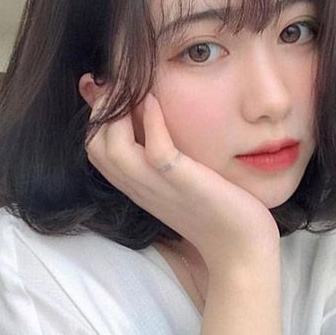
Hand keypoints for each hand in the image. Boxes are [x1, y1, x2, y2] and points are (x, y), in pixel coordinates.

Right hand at [85, 91, 279, 274]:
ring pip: (112, 148)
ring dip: (118, 113)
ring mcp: (159, 187)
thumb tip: (152, 123)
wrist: (241, 249)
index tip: (113, 90)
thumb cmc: (215, 210)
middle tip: (122, 86)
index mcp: (137, 185)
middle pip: (94, 145)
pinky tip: (157, 101)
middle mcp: (140, 186)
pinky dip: (153, 122)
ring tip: (136, 90)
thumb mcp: (179, 181)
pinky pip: (156, 151)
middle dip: (101, 109)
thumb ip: (162, 156)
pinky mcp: (183, 184)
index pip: (95, 147)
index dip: (97, 115)